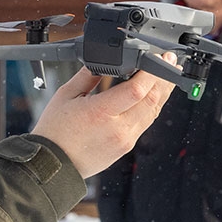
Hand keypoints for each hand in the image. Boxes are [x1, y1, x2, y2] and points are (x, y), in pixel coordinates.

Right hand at [32, 67, 173, 178]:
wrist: (52, 164)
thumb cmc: (55, 132)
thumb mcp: (66, 95)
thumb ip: (88, 75)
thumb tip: (103, 60)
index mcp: (101, 112)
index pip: (137, 89)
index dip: (152, 71)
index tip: (159, 58)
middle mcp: (118, 129)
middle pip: (152, 100)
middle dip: (164, 78)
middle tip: (169, 62)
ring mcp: (125, 140)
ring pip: (153, 112)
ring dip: (162, 93)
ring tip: (167, 76)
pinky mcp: (126, 147)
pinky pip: (146, 123)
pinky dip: (153, 107)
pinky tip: (153, 96)